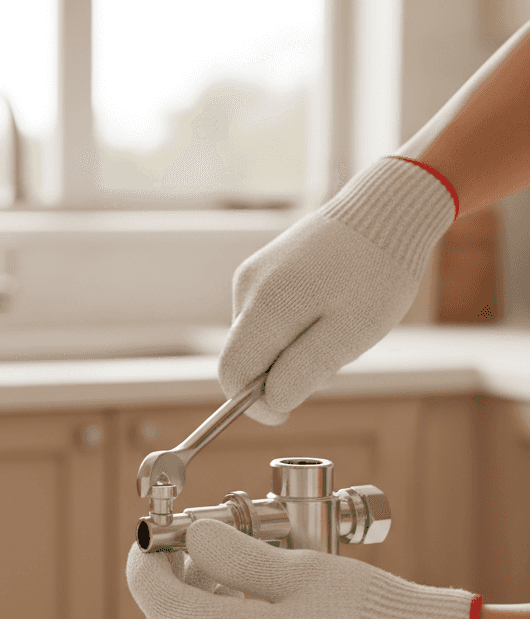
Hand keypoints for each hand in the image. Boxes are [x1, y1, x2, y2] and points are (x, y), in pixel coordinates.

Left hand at [126, 520, 476, 618]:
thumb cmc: (367, 613)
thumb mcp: (295, 569)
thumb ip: (232, 555)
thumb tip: (190, 539)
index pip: (158, 603)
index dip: (143, 566)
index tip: (148, 542)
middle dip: (173, 588)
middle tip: (198, 553)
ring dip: (200, 616)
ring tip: (236, 580)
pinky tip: (256, 617)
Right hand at [218, 157, 454, 424]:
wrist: (387, 206)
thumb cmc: (377, 273)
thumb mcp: (350, 334)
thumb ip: (303, 372)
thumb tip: (269, 401)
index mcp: (264, 307)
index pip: (232, 373)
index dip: (254, 404)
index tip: (288, 412)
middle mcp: (247, 288)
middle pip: (245, 356)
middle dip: (281, 372)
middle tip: (334, 354)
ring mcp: (252, 274)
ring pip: (258, 337)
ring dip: (291, 347)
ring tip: (339, 323)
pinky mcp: (263, 267)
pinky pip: (267, 316)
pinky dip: (294, 325)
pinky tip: (329, 305)